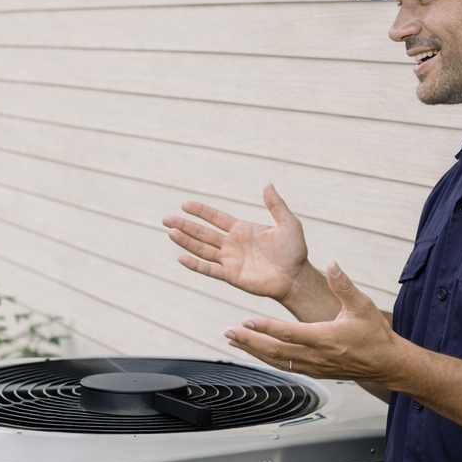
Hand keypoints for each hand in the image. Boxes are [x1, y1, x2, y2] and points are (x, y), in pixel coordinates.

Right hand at [163, 185, 318, 307]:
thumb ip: (276, 205)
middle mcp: (232, 244)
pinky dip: (195, 264)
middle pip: (203, 233)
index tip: (184, 204)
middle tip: (166, 219)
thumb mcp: (288, 223)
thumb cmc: (294, 252)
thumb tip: (268, 184)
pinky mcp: (231, 276)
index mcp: (242, 230)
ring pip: (202, 249)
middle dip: (184, 226)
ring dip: (186, 241)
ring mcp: (230, 260)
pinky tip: (181, 257)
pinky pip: (209, 269)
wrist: (296, 277)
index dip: (200, 211)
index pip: (215, 218)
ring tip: (170, 232)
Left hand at [225, 263, 407, 384]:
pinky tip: (253, 351)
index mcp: (326, 338)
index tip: (245, 320)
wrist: (386, 362)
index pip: (289, 334)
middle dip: (249, 341)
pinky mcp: (313, 371)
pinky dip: (265, 358)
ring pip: (276, 361)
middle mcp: (316, 356)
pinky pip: (284, 367)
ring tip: (232, 340)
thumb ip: (344, 285)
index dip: (266, 328)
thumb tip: (333, 264)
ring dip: (252, 351)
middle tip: (228, 332)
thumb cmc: (375, 334)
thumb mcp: (362, 305)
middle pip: (275, 351)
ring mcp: (313, 367)